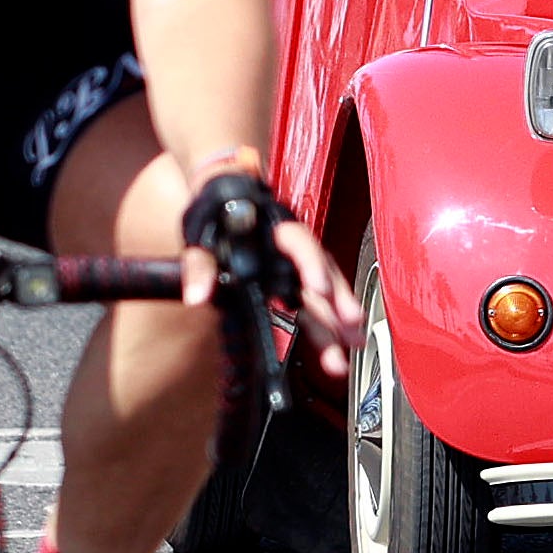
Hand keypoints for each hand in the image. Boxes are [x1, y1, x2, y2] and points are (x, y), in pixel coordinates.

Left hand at [185, 217, 359, 380]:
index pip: (298, 242)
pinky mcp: (294, 284)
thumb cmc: (216, 222)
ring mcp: (296, 268)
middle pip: (320, 272)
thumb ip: (199, 267)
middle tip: (350, 326)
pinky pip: (317, 302)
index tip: (320, 288)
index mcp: (271, 231)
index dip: (310, 263)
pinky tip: (340, 341)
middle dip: (337, 301)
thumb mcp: (201, 242)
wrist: (221, 210)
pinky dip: (330, 321)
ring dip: (340, 317)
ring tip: (354, 342)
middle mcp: (290, 249)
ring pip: (325, 290)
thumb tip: (198, 293)